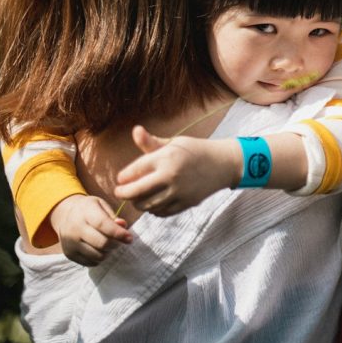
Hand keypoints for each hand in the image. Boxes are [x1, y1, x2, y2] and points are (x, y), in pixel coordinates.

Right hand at [49, 194, 131, 266]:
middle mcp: (75, 229)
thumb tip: (123, 226)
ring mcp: (70, 243)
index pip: (103, 225)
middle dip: (116, 244)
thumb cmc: (88, 209)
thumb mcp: (101, 205)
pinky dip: (99, 258)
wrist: (65, 215)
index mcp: (85, 212)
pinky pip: (90, 262)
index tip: (129, 238)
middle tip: (120, 240)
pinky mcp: (69, 254)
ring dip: (108, 252)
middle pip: (101, 243)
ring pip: (97, 255)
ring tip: (109, 244)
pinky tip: (99, 249)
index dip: (118, 233)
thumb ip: (113, 216)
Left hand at [114, 126, 239, 216]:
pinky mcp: (184, 204)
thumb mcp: (174, 143)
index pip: (133, 171)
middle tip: (119, 192)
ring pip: (146, 205)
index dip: (123, 177)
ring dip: (137, 202)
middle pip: (135, 191)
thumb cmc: (194, 150)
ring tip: (137, 197)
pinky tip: (153, 202)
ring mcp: (178, 192)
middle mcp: (170, 175)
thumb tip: (135, 130)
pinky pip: (160, 212)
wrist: (222, 164)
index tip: (121, 178)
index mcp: (166, 157)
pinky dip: (153, 209)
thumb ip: (151, 142)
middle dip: (123, 193)